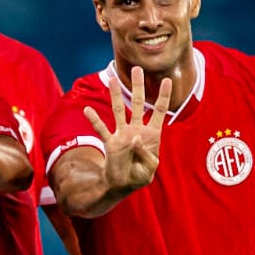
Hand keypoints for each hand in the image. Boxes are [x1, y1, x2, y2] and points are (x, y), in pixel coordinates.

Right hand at [83, 66, 172, 193]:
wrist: (121, 185)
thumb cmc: (139, 177)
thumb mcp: (149, 170)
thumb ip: (145, 154)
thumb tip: (135, 138)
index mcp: (152, 135)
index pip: (159, 111)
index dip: (163, 96)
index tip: (166, 80)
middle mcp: (136, 130)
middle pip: (138, 103)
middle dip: (138, 86)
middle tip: (137, 69)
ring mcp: (122, 134)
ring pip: (118, 110)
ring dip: (114, 95)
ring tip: (111, 79)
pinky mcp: (110, 142)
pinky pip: (101, 129)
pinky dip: (94, 120)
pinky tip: (87, 110)